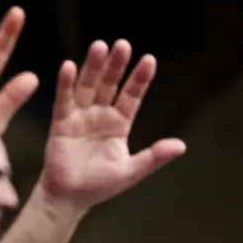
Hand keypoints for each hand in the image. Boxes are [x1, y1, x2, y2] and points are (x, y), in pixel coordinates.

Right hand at [40, 40, 185, 209]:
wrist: (69, 198)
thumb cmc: (100, 186)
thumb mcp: (131, 171)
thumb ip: (154, 157)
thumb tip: (181, 145)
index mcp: (119, 124)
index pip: (131, 96)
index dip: (139, 79)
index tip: (149, 59)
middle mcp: (100, 115)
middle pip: (109, 85)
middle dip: (116, 65)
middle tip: (122, 44)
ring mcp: (80, 117)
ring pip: (88, 87)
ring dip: (93, 67)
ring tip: (99, 46)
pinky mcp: (61, 123)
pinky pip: (64, 100)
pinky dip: (65, 84)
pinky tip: (68, 66)